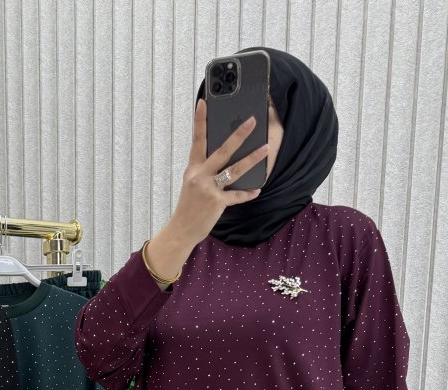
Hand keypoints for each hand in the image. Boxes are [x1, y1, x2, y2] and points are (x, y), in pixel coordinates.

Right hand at [144, 100, 268, 280]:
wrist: (181, 230)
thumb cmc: (189, 206)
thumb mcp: (192, 183)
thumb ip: (204, 169)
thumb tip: (223, 156)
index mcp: (193, 169)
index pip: (197, 140)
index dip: (200, 121)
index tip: (203, 102)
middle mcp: (200, 176)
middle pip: (222, 151)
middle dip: (238, 135)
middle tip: (252, 121)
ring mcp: (208, 189)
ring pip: (234, 170)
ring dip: (252, 159)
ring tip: (266, 148)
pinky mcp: (216, 203)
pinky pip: (236, 196)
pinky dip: (247, 193)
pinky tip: (257, 189)